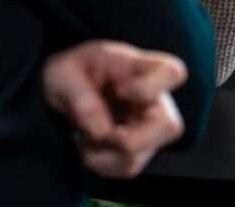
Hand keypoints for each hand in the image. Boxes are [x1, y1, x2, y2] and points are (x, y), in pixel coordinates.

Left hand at [42, 40, 186, 177]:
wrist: (64, 89)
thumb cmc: (70, 72)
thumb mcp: (62, 74)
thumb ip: (80, 96)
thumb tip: (101, 130)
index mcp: (135, 66)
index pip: (172, 72)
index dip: (150, 88)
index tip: (119, 90)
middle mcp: (150, 97)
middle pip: (169, 125)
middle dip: (129, 139)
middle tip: (100, 133)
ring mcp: (146, 124)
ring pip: (144, 154)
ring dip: (106, 154)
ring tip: (82, 137)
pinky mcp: (137, 148)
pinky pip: (128, 168)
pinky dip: (102, 164)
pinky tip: (87, 146)